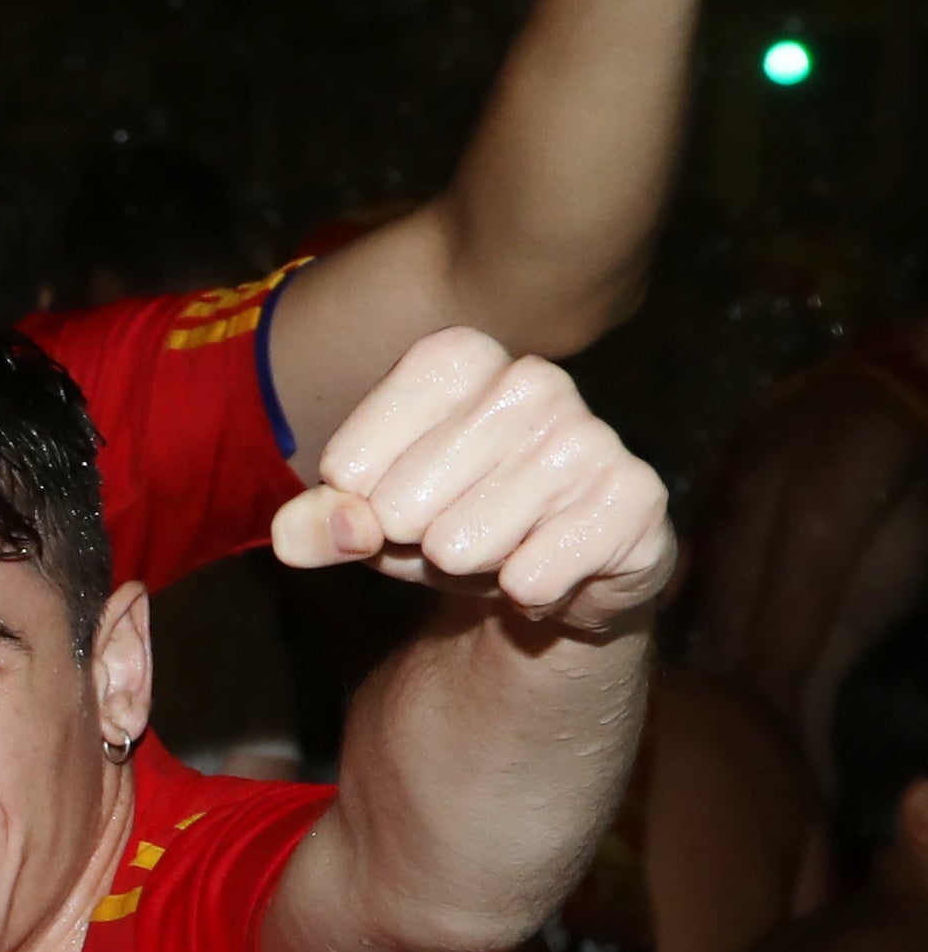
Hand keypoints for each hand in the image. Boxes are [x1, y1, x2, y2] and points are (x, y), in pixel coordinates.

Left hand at [266, 327, 675, 636]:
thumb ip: (317, 523)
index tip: (403, 497)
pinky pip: (530, 578)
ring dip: (473, 570)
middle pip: (399, 508)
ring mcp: (590, 435)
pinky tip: (553, 566)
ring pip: (461, 547)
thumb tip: (322, 529)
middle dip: (416, 545)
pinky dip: (527, 594)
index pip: (346, 466)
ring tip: (508, 545)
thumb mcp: (365, 522)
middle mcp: (532, 379)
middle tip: (464, 531)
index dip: (359, 508)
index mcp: (457, 358)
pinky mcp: (635, 498)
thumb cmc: (447, 523)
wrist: (552, 575)